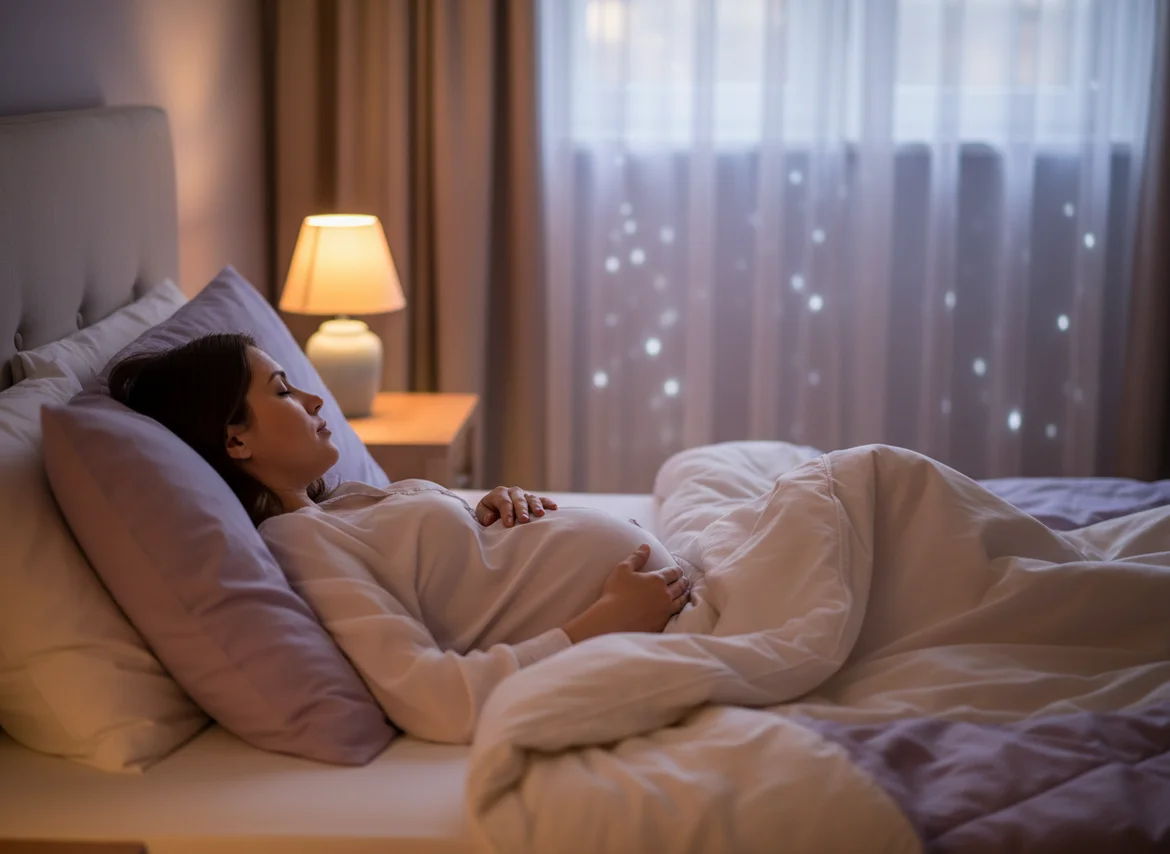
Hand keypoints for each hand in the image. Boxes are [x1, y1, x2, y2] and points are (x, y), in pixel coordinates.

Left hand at [476, 486, 557, 526]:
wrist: (495, 510)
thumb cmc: (488, 514)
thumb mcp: (482, 514)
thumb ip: (484, 515)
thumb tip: (490, 518)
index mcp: (499, 494)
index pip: (504, 502)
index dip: (506, 512)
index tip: (509, 524)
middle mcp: (513, 492)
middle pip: (518, 500)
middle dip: (521, 510)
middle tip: (524, 520)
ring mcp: (524, 495)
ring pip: (531, 499)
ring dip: (536, 506)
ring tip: (540, 514)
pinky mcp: (533, 500)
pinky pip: (542, 500)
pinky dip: (548, 503)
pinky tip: (554, 508)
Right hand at [563, 545, 689, 642]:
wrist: (612, 621)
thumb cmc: (615, 593)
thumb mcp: (623, 569)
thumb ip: (637, 557)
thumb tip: (646, 546)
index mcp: (657, 579)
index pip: (673, 572)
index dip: (677, 570)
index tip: (678, 570)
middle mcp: (665, 594)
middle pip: (680, 586)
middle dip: (683, 581)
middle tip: (684, 580)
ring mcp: (665, 610)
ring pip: (680, 601)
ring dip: (684, 595)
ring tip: (685, 593)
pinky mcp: (662, 624)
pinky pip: (674, 615)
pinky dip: (678, 610)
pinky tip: (676, 610)